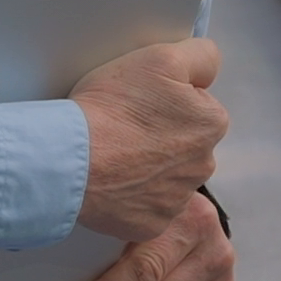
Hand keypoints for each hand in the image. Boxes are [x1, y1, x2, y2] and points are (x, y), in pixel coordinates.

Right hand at [72, 37, 224, 242]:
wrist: (69, 160)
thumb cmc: (111, 109)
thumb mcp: (162, 58)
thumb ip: (200, 56)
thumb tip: (209, 65)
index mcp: (211, 124)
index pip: (197, 103)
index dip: (167, 97)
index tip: (142, 100)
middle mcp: (202, 165)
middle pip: (183, 141)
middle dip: (160, 134)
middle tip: (124, 125)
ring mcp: (177, 198)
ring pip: (165, 175)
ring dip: (146, 165)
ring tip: (113, 153)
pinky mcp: (151, 224)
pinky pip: (146, 205)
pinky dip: (131, 195)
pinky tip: (111, 180)